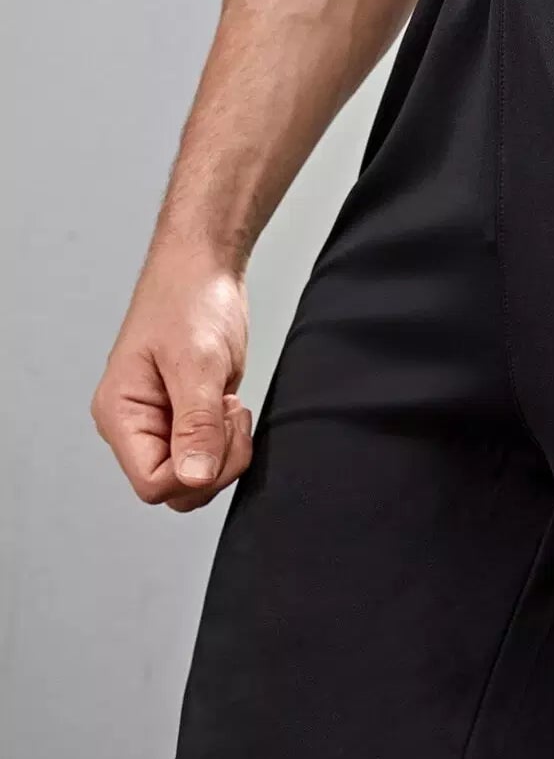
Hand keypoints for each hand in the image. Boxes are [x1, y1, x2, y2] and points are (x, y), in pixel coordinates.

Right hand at [92, 251, 252, 511]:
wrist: (203, 269)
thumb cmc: (190, 300)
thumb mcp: (198, 364)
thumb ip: (196, 425)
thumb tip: (193, 478)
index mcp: (120, 415)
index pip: (152, 484)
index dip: (196, 472)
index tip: (218, 424)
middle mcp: (134, 426)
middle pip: (176, 489)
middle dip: (216, 464)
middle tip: (229, 412)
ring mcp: (160, 424)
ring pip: (195, 477)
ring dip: (225, 452)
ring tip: (228, 404)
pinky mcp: (185, 419)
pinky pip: (208, 456)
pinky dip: (229, 442)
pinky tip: (229, 406)